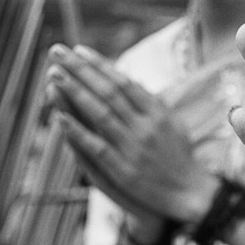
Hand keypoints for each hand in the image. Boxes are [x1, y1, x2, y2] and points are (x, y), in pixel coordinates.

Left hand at [46, 44, 219, 225]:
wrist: (190, 193)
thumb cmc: (180, 157)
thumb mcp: (174, 124)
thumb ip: (152, 103)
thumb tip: (131, 80)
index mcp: (158, 114)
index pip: (124, 82)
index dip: (100, 65)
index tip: (79, 51)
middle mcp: (146, 127)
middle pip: (108, 92)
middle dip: (81, 71)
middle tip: (58, 52)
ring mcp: (134, 149)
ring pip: (100, 114)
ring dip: (75, 93)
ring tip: (53, 74)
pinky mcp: (124, 170)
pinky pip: (97, 147)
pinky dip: (78, 131)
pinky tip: (60, 117)